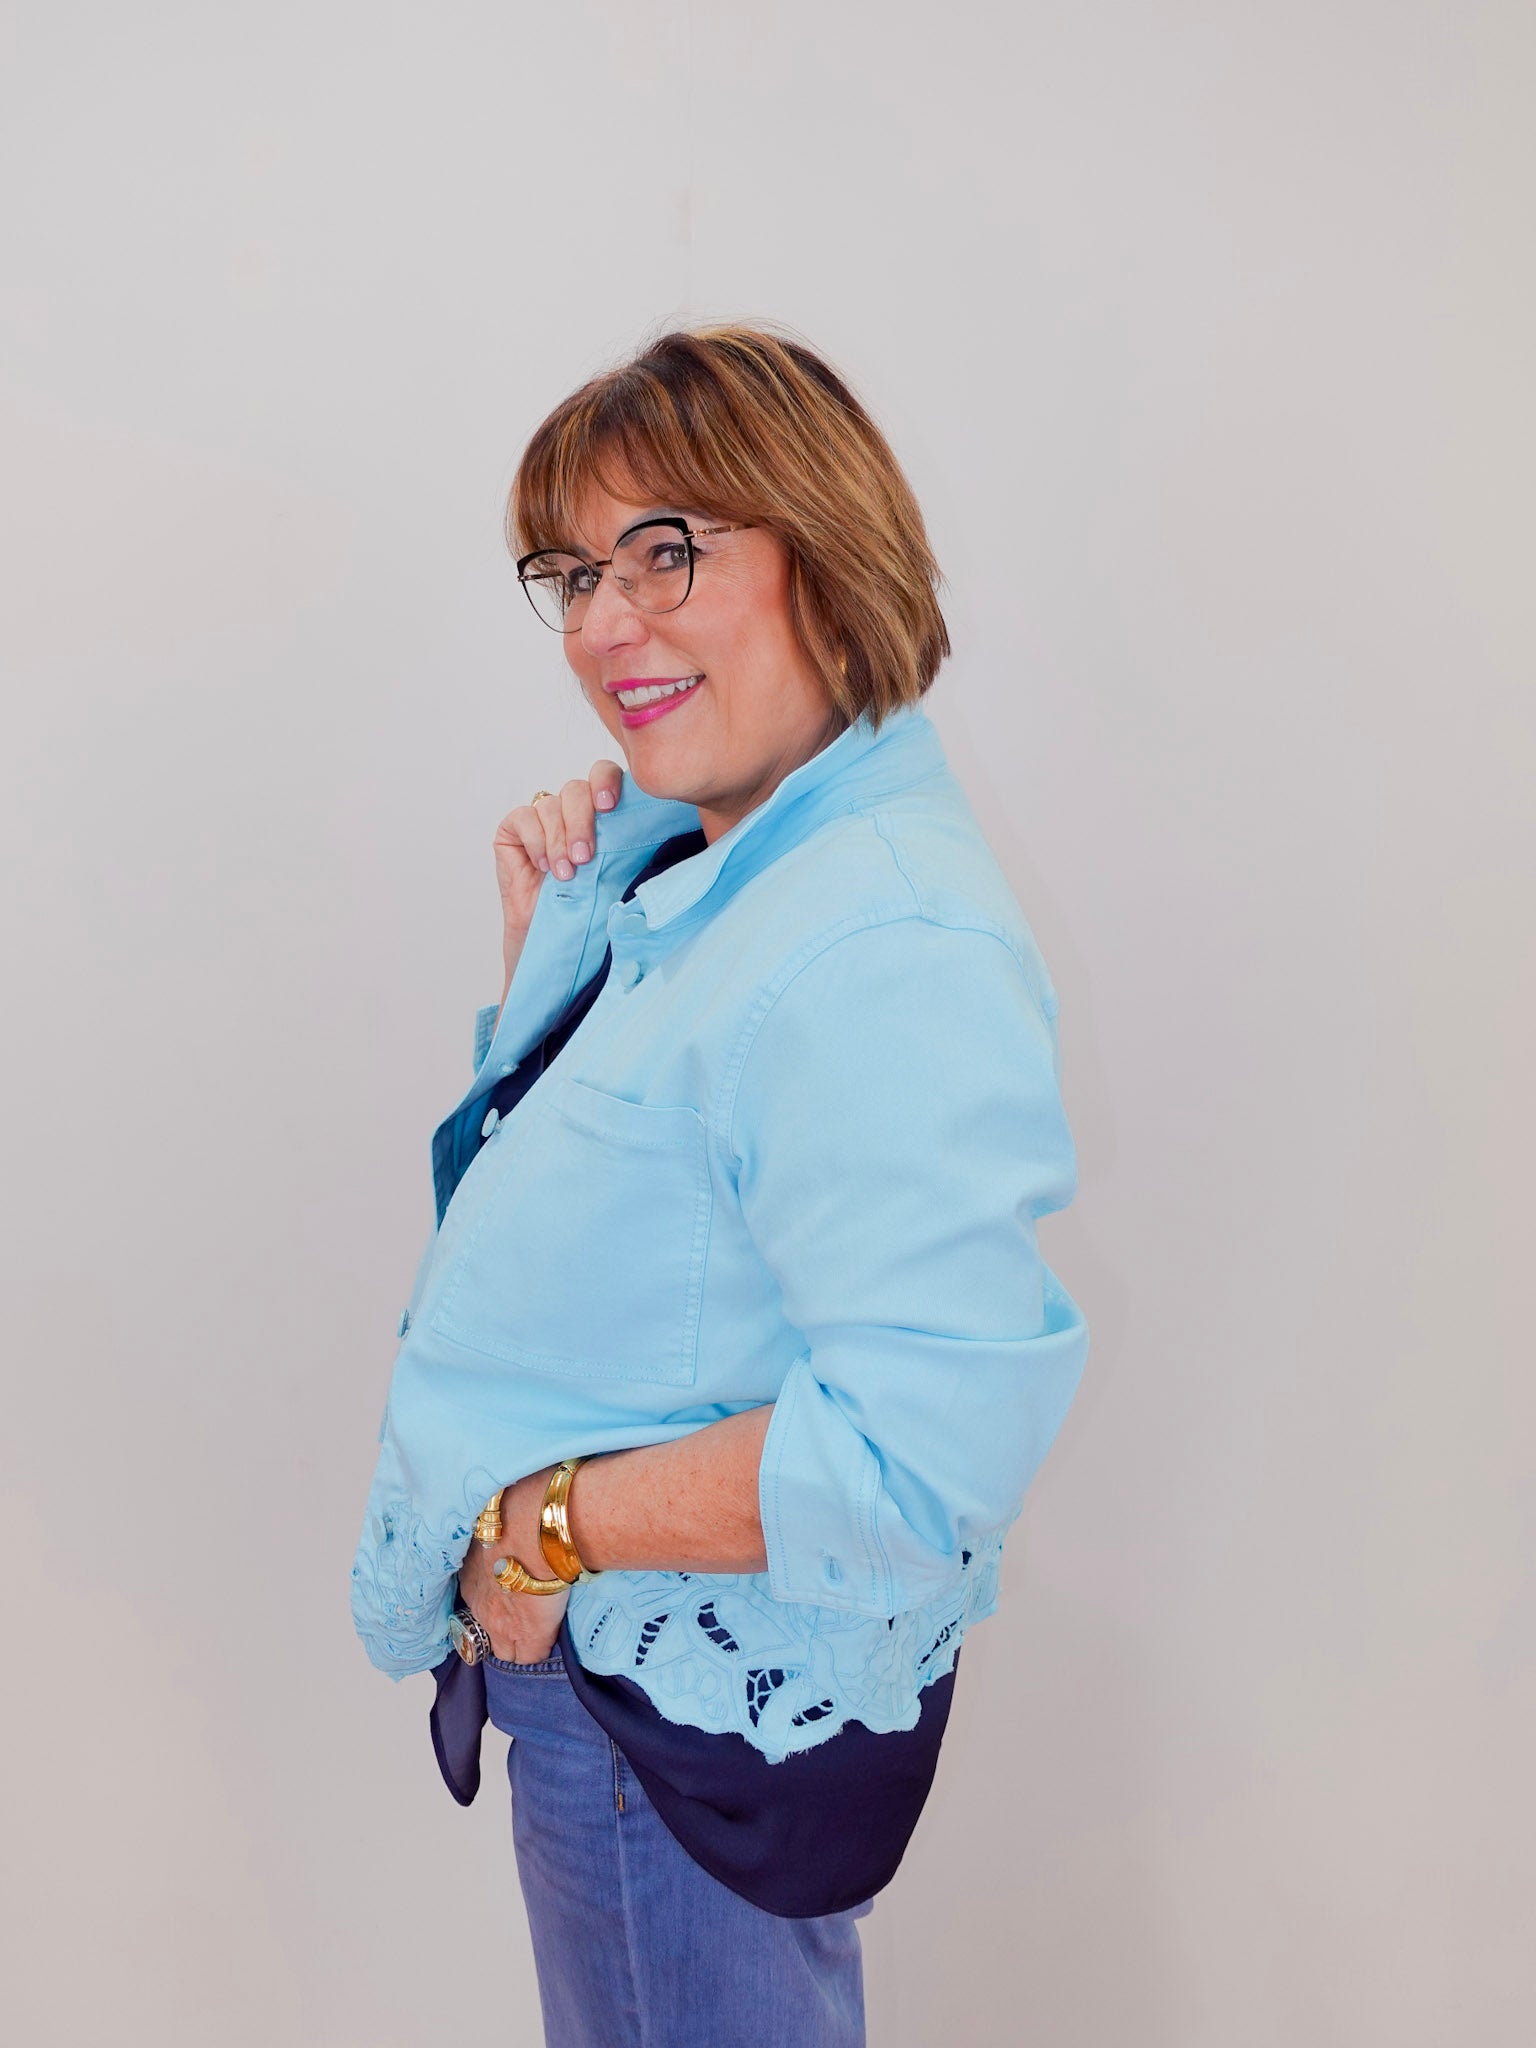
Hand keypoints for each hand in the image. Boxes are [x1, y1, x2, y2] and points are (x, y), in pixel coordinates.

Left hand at [457, 1465, 569, 1663]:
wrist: (534, 1524)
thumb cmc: (516, 1505)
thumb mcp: (497, 1513)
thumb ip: (500, 1520)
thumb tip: (512, 1505)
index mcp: (467, 1572)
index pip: (474, 1596)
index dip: (492, 1597)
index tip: (506, 1589)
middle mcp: (477, 1603)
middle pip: (482, 1632)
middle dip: (499, 1627)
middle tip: (520, 1616)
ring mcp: (502, 1624)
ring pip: (505, 1652)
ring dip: (519, 1643)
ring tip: (538, 1633)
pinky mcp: (532, 1636)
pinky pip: (533, 1658)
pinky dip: (542, 1650)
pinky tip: (554, 1638)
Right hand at [494, 762, 624, 997]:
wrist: (556, 934)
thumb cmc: (591, 904)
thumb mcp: (618, 871)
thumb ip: (630, 843)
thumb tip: (663, 828)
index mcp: (601, 809)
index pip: (604, 774)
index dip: (606, 781)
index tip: (609, 806)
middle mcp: (571, 806)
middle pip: (576, 789)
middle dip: (581, 822)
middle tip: (585, 857)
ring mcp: (541, 815)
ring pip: (551, 805)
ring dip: (559, 841)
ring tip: (566, 873)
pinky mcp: (514, 828)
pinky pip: (524, 818)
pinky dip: (535, 841)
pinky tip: (542, 866)